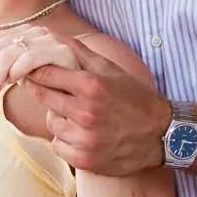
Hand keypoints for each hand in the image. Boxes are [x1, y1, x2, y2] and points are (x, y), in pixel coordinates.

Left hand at [0, 25, 81, 104]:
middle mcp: (37, 33)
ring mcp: (50, 40)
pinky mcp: (62, 52)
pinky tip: (12, 85)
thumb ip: (13, 68)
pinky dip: (15, 71)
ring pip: (6, 54)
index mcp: (27, 35)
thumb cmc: (69, 88)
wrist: (104, 92)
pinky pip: (28, 58)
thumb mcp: (35, 76)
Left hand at [27, 40, 172, 175]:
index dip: (37, 72)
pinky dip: (66, 140)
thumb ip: (78, 52)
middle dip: (46, 92)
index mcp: (91, 85)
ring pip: (51, 123)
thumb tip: (49, 36)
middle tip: (58, 92)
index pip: (45, 74)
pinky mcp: (84, 160)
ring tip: (78, 116)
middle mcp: (85, 113)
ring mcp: (84, 139)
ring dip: (59, 118)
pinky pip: (58, 146)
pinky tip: (83, 134)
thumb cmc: (134, 97)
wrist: (162, 134)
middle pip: (43, 97)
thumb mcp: (110, 69)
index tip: (35, 72)